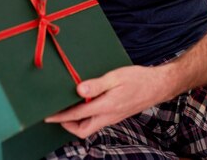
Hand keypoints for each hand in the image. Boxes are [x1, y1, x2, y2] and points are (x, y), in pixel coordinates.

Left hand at [45, 64, 177, 137]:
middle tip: (56, 114)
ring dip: (77, 121)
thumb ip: (96, 85)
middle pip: (83, 129)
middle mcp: (109, 116)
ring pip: (90, 126)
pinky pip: (97, 120)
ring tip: (67, 108)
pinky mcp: (117, 115)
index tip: (47, 116)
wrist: (159, 85)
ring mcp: (113, 117)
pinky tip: (84, 104)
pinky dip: (87, 116)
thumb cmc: (138, 78)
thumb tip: (78, 90)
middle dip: (67, 125)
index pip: (78, 115)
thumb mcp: (116, 77)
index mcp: (106, 107)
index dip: (60, 116)